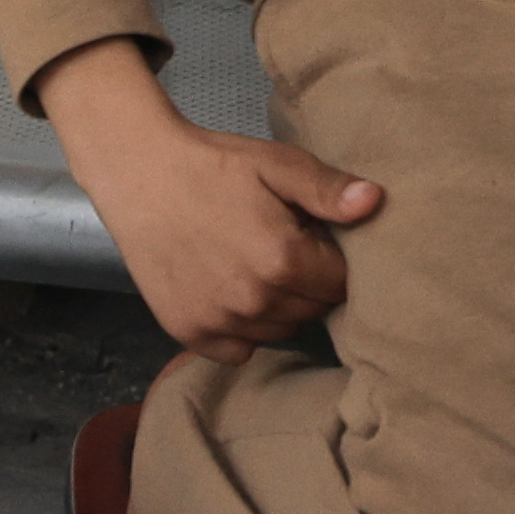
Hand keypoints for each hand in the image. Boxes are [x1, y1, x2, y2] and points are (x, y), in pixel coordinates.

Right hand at [34, 36, 381, 353]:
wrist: (138, 172)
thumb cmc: (212, 164)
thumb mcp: (276, 164)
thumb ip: (328, 190)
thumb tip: (376, 203)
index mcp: (283, 261)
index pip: (342, 285)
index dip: (335, 261)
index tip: (316, 239)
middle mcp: (254, 301)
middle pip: (313, 311)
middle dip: (310, 284)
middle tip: (286, 247)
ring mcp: (219, 321)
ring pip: (280, 332)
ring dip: (280, 307)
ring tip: (257, 265)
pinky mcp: (189, 331)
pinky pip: (239, 349)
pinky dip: (244, 329)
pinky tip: (234, 290)